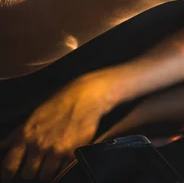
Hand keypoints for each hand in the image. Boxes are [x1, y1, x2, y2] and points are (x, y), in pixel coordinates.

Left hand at [0, 75, 116, 181]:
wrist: (87, 98)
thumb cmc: (60, 102)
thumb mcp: (35, 114)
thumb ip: (18, 133)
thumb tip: (3, 145)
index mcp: (26, 135)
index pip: (9, 165)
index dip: (8, 174)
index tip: (11, 176)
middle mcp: (39, 145)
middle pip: (28, 173)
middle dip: (32, 169)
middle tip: (38, 162)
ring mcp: (57, 150)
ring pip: (46, 175)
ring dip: (48, 169)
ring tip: (52, 159)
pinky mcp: (73, 153)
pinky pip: (63, 170)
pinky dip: (62, 166)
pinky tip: (65, 155)